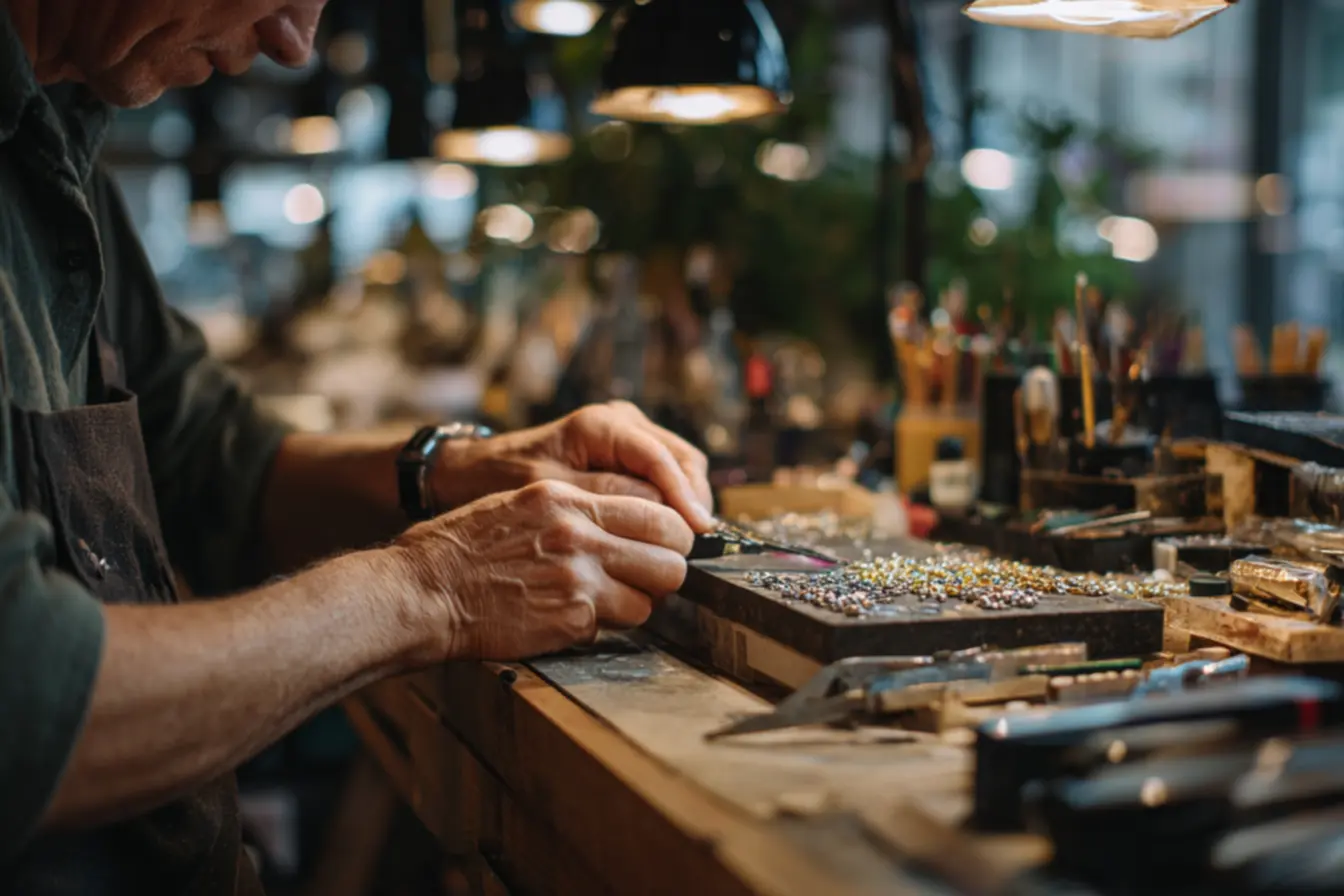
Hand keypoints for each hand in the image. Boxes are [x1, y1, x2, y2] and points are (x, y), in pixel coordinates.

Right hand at [392, 480, 694, 661]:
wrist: (422, 591)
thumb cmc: (464, 548)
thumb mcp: (522, 505)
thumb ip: (578, 510)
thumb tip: (629, 522)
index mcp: (568, 499)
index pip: (658, 511)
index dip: (671, 534)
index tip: (663, 545)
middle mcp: (579, 534)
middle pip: (670, 555)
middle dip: (666, 569)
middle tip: (649, 577)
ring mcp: (577, 579)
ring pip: (652, 597)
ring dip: (638, 602)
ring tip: (609, 600)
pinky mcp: (570, 620)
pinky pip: (617, 626)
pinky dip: (605, 626)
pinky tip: (576, 617)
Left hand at [432, 402, 714, 531]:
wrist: (476, 472)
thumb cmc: (505, 479)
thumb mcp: (551, 491)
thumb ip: (604, 495)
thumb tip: (660, 509)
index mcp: (602, 425)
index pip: (661, 457)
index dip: (684, 495)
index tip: (697, 529)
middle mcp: (622, 422)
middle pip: (682, 459)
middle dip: (693, 500)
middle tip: (692, 545)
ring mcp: (629, 436)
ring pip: (680, 467)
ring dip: (686, 503)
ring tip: (683, 544)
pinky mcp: (628, 455)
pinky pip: (665, 477)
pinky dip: (672, 503)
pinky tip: (667, 533)